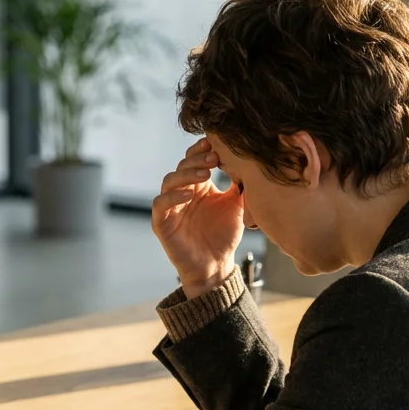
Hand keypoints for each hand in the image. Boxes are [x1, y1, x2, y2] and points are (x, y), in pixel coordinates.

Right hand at [153, 138, 244, 297]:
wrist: (216, 265)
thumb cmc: (225, 236)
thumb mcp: (237, 206)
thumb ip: (240, 185)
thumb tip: (248, 161)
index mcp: (199, 186)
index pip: (194, 159)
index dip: (201, 149)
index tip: (216, 143)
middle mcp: (183, 192)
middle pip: (182, 166)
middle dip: (197, 159)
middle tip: (214, 157)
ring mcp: (171, 206)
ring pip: (169, 181)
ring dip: (186, 174)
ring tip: (205, 174)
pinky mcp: (161, 222)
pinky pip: (160, 204)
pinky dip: (171, 197)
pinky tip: (188, 195)